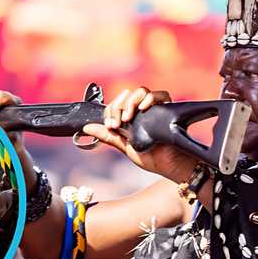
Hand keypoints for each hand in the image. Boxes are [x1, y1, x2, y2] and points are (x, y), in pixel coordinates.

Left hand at [81, 87, 196, 180]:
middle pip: (126, 96)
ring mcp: (155, 108)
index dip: (110, 112)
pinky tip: (144, 108)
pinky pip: (161, 94)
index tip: (110, 126)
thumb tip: (87, 128)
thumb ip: (107, 136)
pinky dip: (151, 98)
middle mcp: (142, 111)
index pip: (116, 105)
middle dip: (117, 108)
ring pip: (140, 92)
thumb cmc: (151, 158)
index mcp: (131, 118)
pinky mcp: (168, 108)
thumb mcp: (124, 147)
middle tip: (117, 124)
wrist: (170, 167)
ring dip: (131, 103)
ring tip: (128, 118)